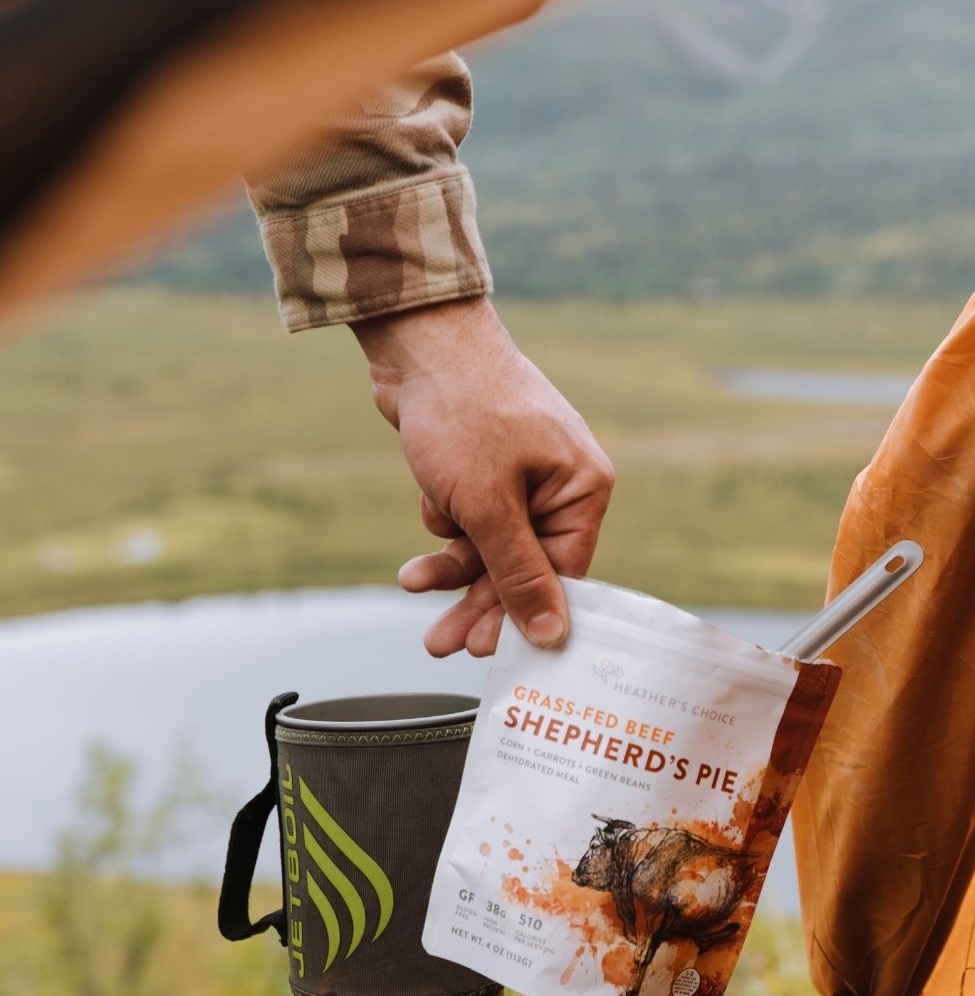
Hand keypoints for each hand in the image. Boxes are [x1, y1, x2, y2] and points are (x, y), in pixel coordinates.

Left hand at [352, 297, 613, 657]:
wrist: (417, 344)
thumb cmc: (464, 411)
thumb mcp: (488, 506)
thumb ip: (518, 574)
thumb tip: (551, 634)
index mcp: (582, 489)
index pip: (564, 574)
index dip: (523, 615)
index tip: (488, 650)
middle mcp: (557, 485)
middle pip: (522, 567)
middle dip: (477, 601)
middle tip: (441, 642)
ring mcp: (519, 476)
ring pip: (487, 546)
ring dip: (450, 566)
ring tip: (413, 583)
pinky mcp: (482, 470)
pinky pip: (466, 519)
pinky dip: (443, 520)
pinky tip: (429, 502)